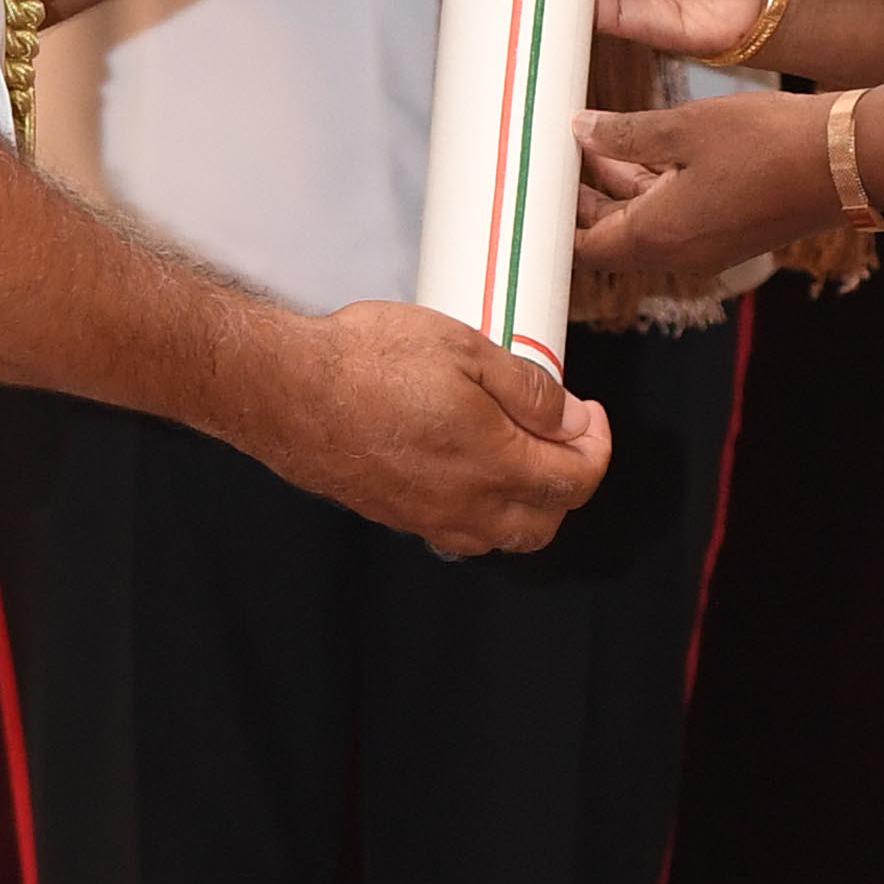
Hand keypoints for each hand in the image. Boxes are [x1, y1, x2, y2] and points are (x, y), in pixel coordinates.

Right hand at [252, 297, 611, 553]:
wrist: (287, 391)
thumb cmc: (367, 363)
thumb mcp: (465, 348)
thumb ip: (528, 390)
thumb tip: (569, 418)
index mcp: (494, 464)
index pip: (576, 480)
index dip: (596, 447)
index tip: (590, 416)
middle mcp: (466, 505)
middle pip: (545, 522)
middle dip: (568, 483)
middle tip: (563, 435)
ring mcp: (428, 518)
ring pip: (502, 535)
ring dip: (526, 503)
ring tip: (519, 450)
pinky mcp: (396, 516)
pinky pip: (459, 531)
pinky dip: (483, 509)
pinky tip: (469, 467)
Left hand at [567, 85, 842, 292]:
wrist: (850, 160)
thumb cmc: (769, 143)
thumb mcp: (684, 127)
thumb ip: (624, 135)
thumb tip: (580, 131)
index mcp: (656, 237)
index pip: (582, 246)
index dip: (550, 221)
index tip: (531, 188)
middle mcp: (677, 254)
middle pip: (609, 236)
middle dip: (581, 199)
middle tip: (554, 155)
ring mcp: (706, 246)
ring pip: (643, 223)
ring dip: (617, 188)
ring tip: (591, 139)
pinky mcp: (729, 230)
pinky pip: (675, 217)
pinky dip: (653, 188)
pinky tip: (643, 146)